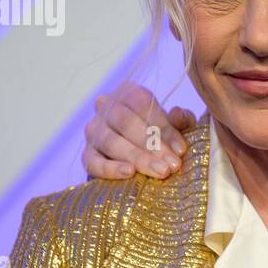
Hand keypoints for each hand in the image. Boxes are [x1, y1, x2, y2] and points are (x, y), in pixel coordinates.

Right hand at [82, 81, 196, 178]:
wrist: (140, 155)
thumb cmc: (162, 134)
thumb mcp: (176, 125)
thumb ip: (181, 120)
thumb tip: (178, 113)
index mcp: (129, 94)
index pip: (143, 104)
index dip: (164, 126)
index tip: (181, 150)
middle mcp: (106, 107)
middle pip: (126, 122)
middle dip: (152, 145)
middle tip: (172, 165)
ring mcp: (94, 130)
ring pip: (111, 142)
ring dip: (138, 158)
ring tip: (160, 172)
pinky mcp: (86, 154)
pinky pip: (93, 162)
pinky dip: (110, 168)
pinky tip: (129, 173)